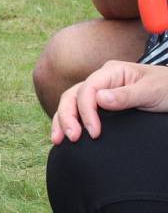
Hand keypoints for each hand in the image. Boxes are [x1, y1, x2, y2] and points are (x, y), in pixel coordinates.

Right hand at [52, 60, 167, 143]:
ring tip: (58, 140)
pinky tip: (64, 136)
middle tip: (72, 138)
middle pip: (72, 95)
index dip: (86, 111)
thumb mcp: (153, 91)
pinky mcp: (99, 106)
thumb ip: (126, 95)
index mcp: (111, 72)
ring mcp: (98, 92)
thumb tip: (99, 99)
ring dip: (61, 121)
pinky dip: (68, 122)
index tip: (94, 132)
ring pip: (70, 103)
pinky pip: (78, 112)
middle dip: (67, 116)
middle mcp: (100, 81)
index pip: (88, 89)